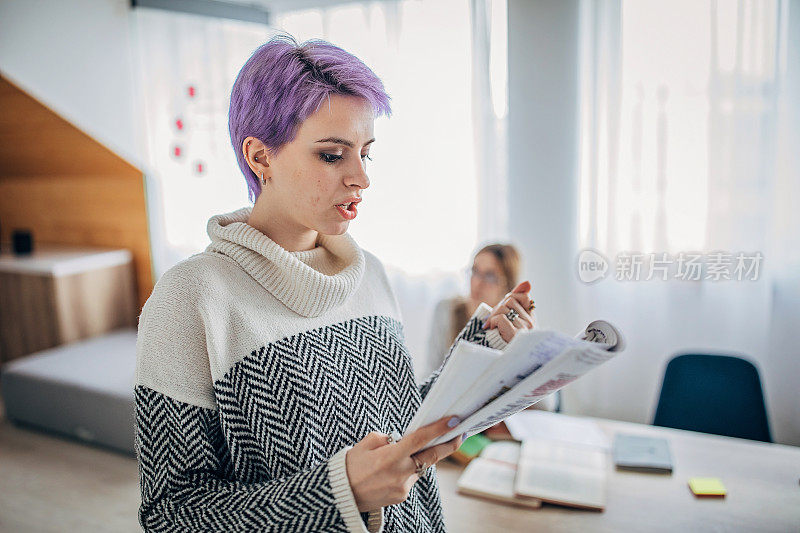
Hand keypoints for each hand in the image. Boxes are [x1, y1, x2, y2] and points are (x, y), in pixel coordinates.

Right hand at [345, 416, 463, 511]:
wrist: (341, 495)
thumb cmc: (351, 466)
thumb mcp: (365, 444)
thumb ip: (387, 438)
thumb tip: (400, 439)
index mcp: (390, 457)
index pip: (420, 439)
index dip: (439, 429)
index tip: (454, 421)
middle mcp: (400, 473)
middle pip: (432, 456)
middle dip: (449, 445)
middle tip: (461, 434)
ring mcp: (403, 487)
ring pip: (420, 467)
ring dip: (418, 458)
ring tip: (399, 455)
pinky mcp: (402, 496)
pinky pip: (411, 478)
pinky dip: (406, 470)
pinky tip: (390, 471)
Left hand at [481, 280, 534, 342]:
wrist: (500, 366)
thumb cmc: (502, 343)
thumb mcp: (510, 320)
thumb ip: (516, 301)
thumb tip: (527, 282)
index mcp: (531, 319)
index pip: (523, 296)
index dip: (509, 300)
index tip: (502, 313)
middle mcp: (532, 324)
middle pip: (509, 301)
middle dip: (497, 309)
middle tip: (493, 323)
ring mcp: (525, 331)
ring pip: (504, 308)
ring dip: (493, 317)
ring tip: (492, 328)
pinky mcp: (516, 337)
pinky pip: (501, 318)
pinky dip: (493, 323)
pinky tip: (492, 331)